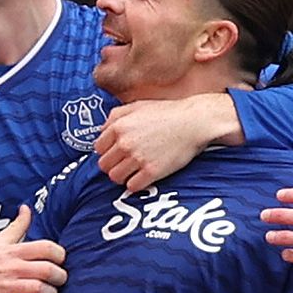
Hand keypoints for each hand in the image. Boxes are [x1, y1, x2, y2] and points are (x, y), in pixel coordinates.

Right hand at [0, 207, 66, 292]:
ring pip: (40, 290)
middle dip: (60, 277)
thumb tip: (26, 209)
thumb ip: (16, 227)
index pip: (47, 248)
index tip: (59, 261)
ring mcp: (5, 288)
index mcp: (12, 251)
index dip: (60, 255)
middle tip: (58, 280)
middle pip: (49, 270)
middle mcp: (11, 268)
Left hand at [95, 94, 237, 191]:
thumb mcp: (137, 106)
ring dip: (123, 176)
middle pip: (104, 165)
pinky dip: (135, 184)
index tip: (116, 153)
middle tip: (124, 164)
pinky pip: (132, 186)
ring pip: (115, 177)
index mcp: (119, 126)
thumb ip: (115, 116)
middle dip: (113, 165)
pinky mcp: (152, 171)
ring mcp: (138, 158)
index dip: (107, 151)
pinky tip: (143, 178)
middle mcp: (125, 143)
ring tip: (133, 172)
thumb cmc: (168, 112)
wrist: (194, 122)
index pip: (98, 148)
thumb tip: (102, 130)